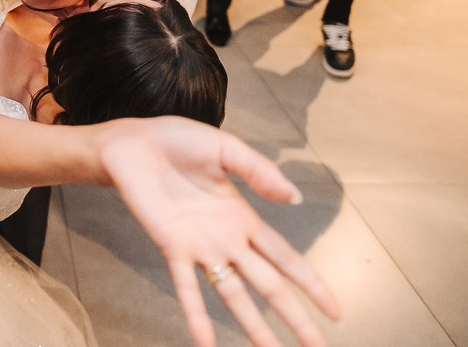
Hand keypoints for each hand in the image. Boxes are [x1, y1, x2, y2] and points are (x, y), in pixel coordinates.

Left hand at [97, 117, 340, 346]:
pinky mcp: (171, 247)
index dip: (311, 284)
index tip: (334, 312)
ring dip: (252, 326)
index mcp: (243, 218)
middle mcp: (226, 240)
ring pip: (233, 295)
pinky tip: (206, 342)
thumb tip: (294, 197)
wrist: (133, 142)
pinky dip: (196, 315)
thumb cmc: (178, 142)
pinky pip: (186, 287)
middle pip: (269, 285)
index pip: (286, 258)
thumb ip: (259, 171)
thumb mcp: (226, 149)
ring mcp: (200, 248)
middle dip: (294, 317)